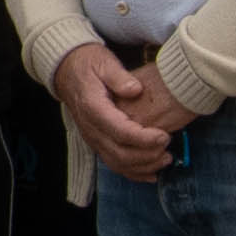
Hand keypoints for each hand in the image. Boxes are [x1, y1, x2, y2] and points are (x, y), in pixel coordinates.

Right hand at [49, 44, 177, 179]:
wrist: (67, 71)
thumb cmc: (89, 64)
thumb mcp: (104, 62)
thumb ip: (119, 76)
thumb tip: (136, 89)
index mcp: (93, 107)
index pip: (119, 131)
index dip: (143, 138)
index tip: (164, 136)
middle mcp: (90, 127)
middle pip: (119, 153)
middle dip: (147, 156)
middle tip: (168, 149)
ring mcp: (92, 137)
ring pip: (116, 163)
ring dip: (142, 166)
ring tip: (165, 159)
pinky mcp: (96, 142)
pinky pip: (113, 163)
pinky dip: (133, 173)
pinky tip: (151, 174)